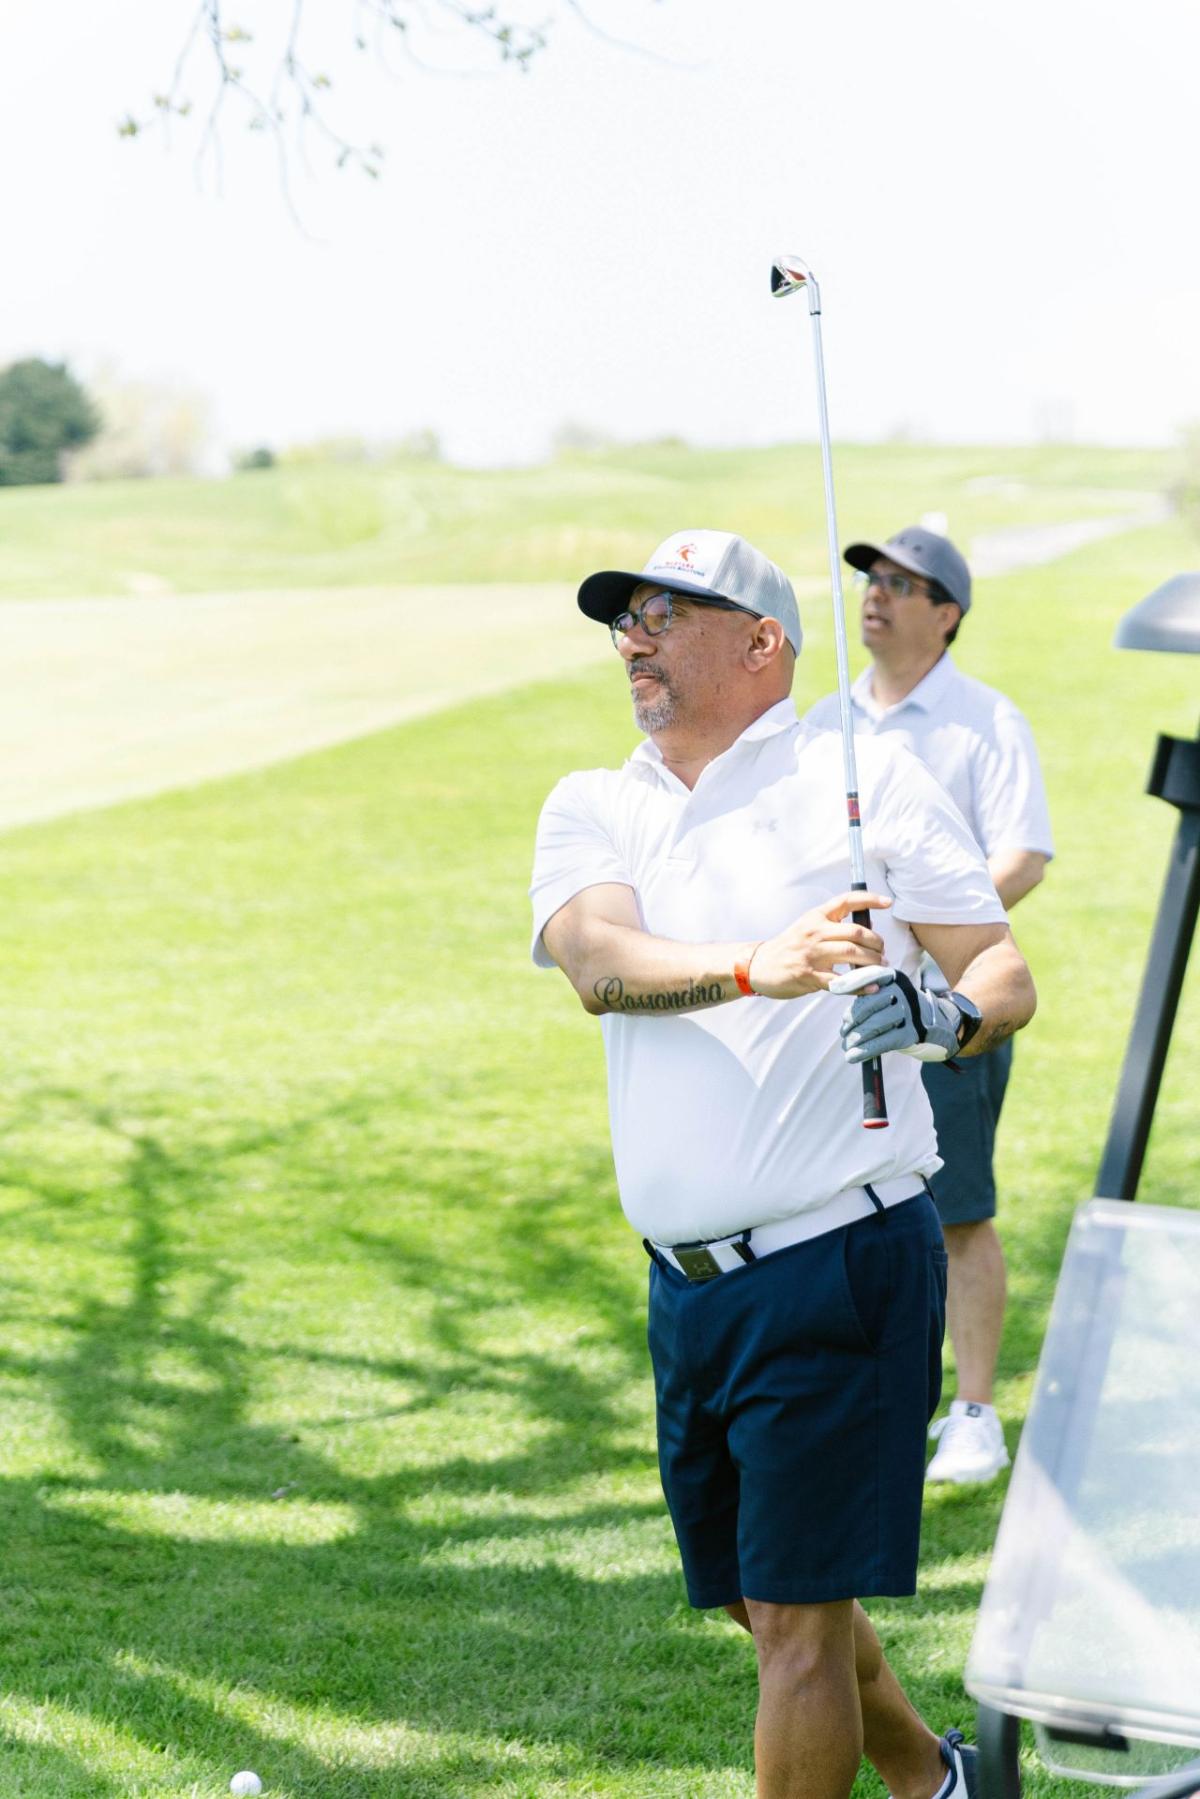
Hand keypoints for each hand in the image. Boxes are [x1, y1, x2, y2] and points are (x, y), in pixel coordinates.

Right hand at [748, 893, 891, 998]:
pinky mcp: (810, 976)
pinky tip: (872, 986)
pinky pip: (842, 982)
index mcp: (816, 917)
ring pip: (852, 954)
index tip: (888, 902)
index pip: (846, 901)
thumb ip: (833, 925)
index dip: (870, 899)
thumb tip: (867, 929)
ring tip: (880, 967)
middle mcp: (815, 932)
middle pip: (856, 932)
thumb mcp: (807, 926)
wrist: (759, 965)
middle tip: (882, 952)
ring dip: (873, 962)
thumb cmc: (788, 946)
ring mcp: (812, 954)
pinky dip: (861, 985)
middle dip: (877, 943)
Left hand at [830, 966, 962, 1062]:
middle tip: (844, 1033)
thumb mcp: (887, 993)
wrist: (936, 1024)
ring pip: (875, 1025)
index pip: (870, 976)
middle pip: (869, 1005)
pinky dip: (865, 1050)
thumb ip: (866, 994)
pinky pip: (883, 1042)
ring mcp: (909, 1012)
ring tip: (847, 1047)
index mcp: (894, 978)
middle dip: (852, 1021)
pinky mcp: (911, 1033)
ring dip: (856, 1039)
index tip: (834, 988)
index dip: (851, 981)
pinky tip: (853, 1057)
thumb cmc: (901, 1008)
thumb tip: (843, 1009)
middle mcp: (903, 992)